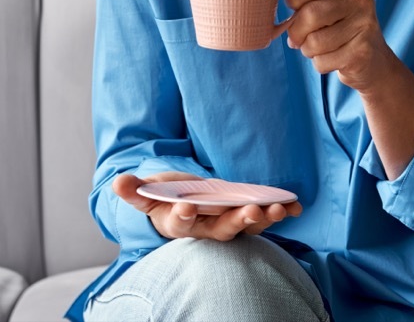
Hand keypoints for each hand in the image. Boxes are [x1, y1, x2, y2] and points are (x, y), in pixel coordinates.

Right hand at [112, 172, 301, 240]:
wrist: (182, 205)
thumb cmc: (164, 198)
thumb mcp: (147, 194)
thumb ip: (135, 191)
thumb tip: (117, 182)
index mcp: (179, 223)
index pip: (181, 224)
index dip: (184, 216)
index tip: (187, 208)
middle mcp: (206, 229)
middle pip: (222, 230)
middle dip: (237, 221)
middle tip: (250, 212)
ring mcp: (227, 223)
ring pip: (246, 226)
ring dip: (264, 218)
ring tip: (278, 209)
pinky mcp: (243, 216)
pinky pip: (263, 217)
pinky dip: (279, 212)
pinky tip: (295, 206)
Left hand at [284, 0, 400, 92]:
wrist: (371, 60)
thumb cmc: (338, 23)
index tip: (294, 6)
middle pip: (311, 14)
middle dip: (295, 31)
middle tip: (298, 36)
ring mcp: (365, 25)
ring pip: (314, 41)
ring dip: (306, 49)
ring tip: (315, 46)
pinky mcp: (363, 52)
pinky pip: (323, 61)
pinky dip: (319, 63)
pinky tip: (331, 57)